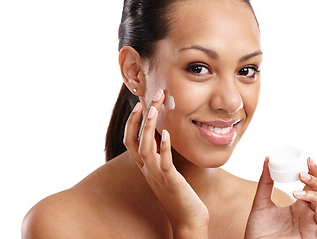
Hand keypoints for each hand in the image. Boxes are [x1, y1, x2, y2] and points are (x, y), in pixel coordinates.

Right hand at [123, 89, 208, 237]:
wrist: (186, 217)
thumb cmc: (177, 192)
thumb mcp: (164, 170)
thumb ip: (159, 154)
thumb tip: (161, 134)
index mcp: (144, 166)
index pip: (129, 140)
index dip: (131, 122)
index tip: (140, 104)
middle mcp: (146, 169)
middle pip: (135, 139)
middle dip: (140, 117)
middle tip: (153, 97)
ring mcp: (156, 175)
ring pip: (145, 149)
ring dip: (148, 128)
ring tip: (154, 110)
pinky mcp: (170, 181)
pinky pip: (164, 163)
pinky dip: (163, 148)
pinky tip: (167, 133)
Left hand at [245, 157, 316, 238]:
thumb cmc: (259, 229)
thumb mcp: (260, 202)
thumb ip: (265, 182)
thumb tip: (267, 159)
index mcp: (299, 204)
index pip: (312, 185)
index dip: (313, 171)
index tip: (307, 159)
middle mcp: (308, 213)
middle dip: (316, 181)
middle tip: (301, 175)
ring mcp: (313, 226)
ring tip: (298, 194)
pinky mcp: (315, 238)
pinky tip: (316, 211)